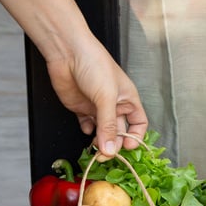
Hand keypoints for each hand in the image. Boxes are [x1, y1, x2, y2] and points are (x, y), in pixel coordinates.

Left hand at [45, 36, 147, 158]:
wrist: (67, 52)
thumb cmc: (94, 63)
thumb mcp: (106, 97)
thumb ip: (108, 126)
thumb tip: (110, 149)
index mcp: (127, 98)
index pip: (138, 123)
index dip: (135, 136)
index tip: (128, 147)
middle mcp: (114, 104)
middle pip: (119, 131)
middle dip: (114, 143)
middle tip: (108, 153)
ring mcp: (97, 106)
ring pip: (102, 131)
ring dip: (100, 140)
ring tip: (96, 146)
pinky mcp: (81, 108)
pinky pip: (87, 126)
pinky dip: (87, 131)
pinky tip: (86, 129)